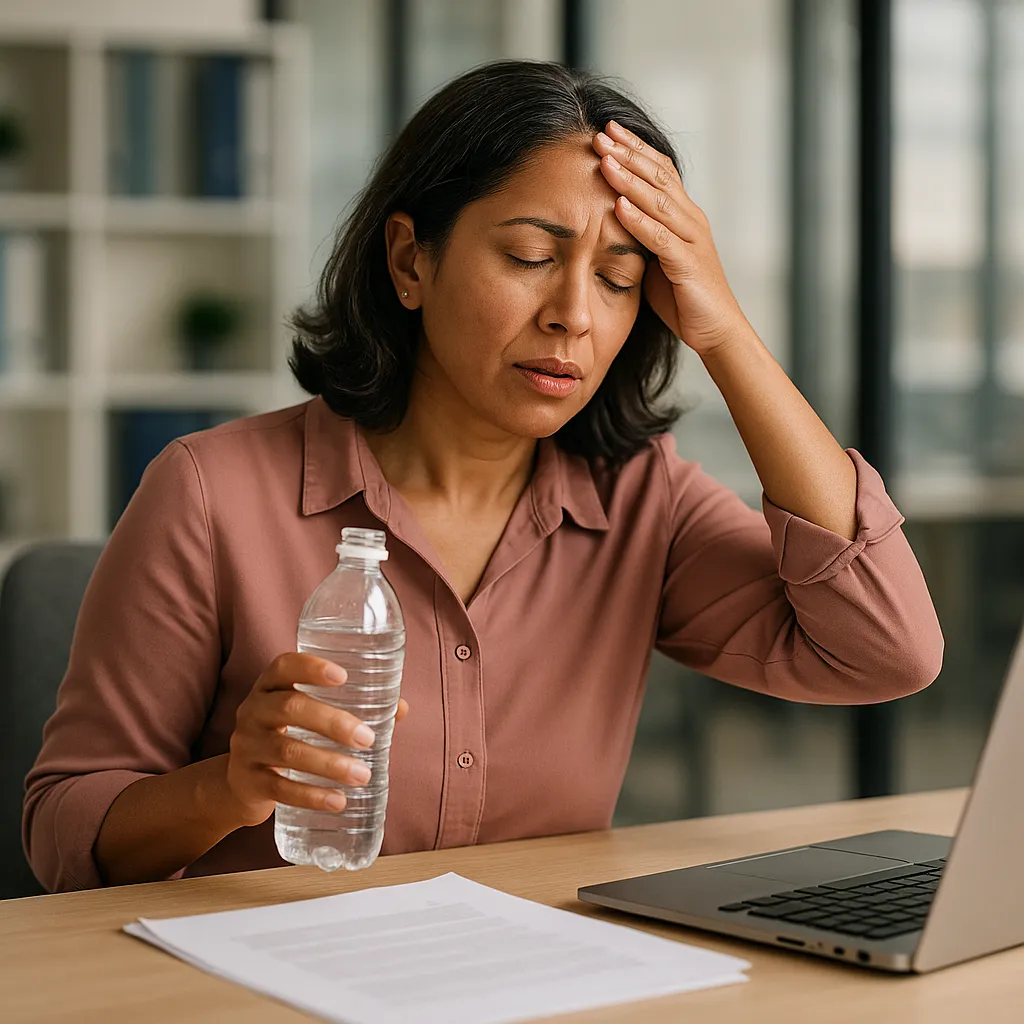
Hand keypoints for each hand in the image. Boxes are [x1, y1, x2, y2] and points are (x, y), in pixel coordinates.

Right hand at [224, 652, 409, 826]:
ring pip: (287, 750)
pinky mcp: (247, 782)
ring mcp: (246, 747)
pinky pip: (279, 788)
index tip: (343, 676)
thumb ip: (353, 708)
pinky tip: (338, 801)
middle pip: (290, 708)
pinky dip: (311, 796)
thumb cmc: (289, 736)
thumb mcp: (309, 717)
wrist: (240, 783)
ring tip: (362, 775)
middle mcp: (253, 711)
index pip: (283, 666)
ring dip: (329, 763)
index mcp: (270, 687)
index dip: (310, 667)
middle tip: (368, 739)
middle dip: (332, 722)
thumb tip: (401, 708)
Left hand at [592, 120, 751, 356]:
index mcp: (685, 216)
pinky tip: (619, 206)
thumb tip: (611, 219)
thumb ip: (640, 236)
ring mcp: (692, 240)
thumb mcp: (656, 260)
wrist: (716, 331)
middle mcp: (692, 220)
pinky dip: (639, 221)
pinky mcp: (688, 265)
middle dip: (629, 153)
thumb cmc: (683, 298)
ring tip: (604, 161)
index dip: (635, 148)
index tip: (607, 130)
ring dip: (630, 179)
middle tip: (600, 134)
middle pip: (659, 176)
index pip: (660, 171)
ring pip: (659, 201)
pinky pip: (661, 238)